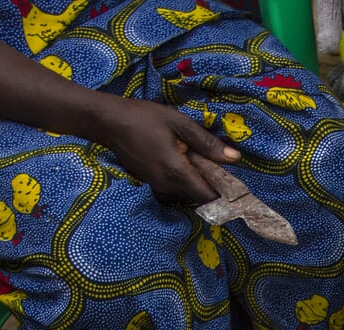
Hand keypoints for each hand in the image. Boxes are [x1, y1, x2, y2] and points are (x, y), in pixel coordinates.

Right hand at [90, 95, 240, 204]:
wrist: (108, 123)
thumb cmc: (144, 118)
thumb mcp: (179, 123)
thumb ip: (207, 143)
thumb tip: (235, 158)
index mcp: (176, 171)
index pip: (207, 197)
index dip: (224, 195)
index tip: (235, 185)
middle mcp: (167, 186)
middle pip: (198, 197)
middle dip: (211, 186)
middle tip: (216, 165)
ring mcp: (157, 187)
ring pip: (186, 194)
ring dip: (196, 182)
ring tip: (198, 160)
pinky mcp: (151, 184)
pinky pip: (174, 189)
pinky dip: (183, 180)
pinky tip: (181, 160)